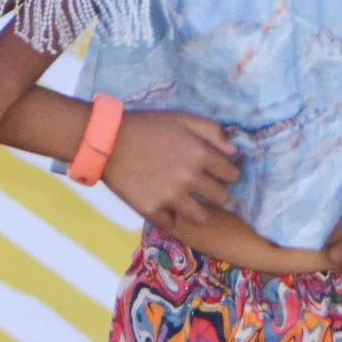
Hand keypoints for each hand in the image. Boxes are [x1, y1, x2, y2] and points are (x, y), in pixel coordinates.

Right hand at [100, 110, 237, 230]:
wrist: (106, 141)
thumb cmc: (145, 126)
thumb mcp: (181, 118)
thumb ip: (211, 131)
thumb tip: (234, 151)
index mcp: (200, 154)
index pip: (233, 174)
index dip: (228, 174)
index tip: (219, 174)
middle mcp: (190, 178)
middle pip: (222, 198)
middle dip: (217, 193)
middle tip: (205, 189)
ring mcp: (171, 197)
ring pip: (201, 217)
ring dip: (198, 212)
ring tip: (189, 205)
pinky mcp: (152, 210)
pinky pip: (172, 223)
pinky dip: (170, 217)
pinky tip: (165, 207)